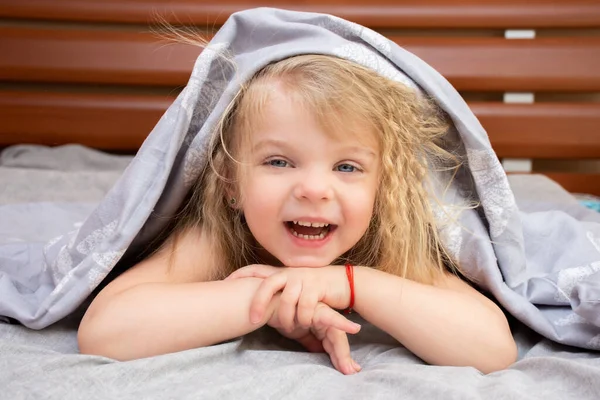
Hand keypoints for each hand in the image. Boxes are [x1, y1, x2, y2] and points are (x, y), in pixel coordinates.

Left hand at [226, 264, 351, 330]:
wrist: (342, 282)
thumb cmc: (313, 289)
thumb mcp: (292, 288)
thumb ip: (276, 293)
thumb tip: (251, 302)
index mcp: (280, 272)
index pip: (255, 270)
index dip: (240, 275)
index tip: (225, 282)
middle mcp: (289, 273)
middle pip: (267, 284)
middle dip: (258, 303)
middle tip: (253, 321)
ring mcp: (303, 279)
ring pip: (287, 300)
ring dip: (286, 318)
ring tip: (287, 330)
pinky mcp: (317, 287)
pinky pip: (305, 306)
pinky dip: (303, 319)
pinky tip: (305, 326)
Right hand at [267, 294, 361, 374]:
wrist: (261, 300)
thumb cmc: (278, 313)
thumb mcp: (296, 331)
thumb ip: (308, 339)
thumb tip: (319, 351)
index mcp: (319, 321)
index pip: (333, 341)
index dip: (340, 356)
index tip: (349, 369)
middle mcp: (322, 315)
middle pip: (337, 338)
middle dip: (343, 356)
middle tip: (351, 370)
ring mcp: (319, 310)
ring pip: (335, 333)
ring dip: (339, 352)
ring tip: (345, 366)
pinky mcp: (313, 305)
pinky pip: (328, 317)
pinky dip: (341, 323)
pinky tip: (354, 328)